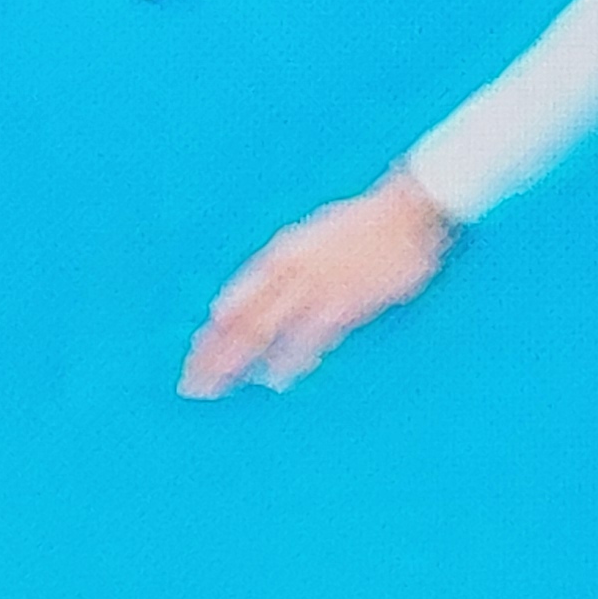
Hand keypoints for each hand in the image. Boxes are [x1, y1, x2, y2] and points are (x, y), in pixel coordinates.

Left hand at [185, 171, 454, 397]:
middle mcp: (289, 271)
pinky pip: (309, 335)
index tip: (194, 362)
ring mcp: (314, 286)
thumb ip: (289, 268)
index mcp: (280, 256)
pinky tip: (275, 379)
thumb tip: (266, 294)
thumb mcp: (315, 240)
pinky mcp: (343, 300)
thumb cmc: (363, 227)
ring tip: (216, 387)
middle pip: (239, 320)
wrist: (405, 212)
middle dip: (213, 355)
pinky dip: (290, 358)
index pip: (234, 302)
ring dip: (238, 360)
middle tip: (191, 386)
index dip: (212, 335)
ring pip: (263, 328)